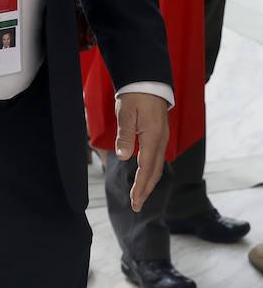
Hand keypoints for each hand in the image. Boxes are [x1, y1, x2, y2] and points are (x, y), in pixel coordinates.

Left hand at [115, 92, 168, 212]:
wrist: (148, 81)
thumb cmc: (135, 96)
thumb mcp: (126, 114)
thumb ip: (125, 135)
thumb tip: (124, 157)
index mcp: (153, 138)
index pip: (146, 169)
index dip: (140, 187)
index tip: (134, 202)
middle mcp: (161, 141)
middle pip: (155, 172)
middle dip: (146, 190)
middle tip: (136, 206)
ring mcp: (162, 138)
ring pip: (157, 166)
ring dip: (149, 182)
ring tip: (140, 195)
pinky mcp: (160, 134)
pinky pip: (157, 158)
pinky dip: (151, 170)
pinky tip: (144, 175)